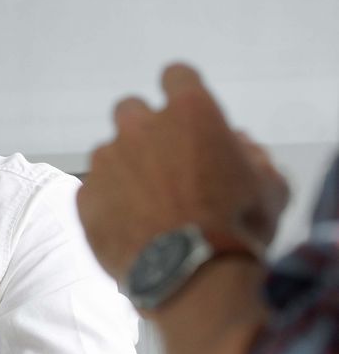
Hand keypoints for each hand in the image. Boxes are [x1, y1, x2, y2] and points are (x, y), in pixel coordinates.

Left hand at [78, 63, 289, 282]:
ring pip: (110, 153)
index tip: (183, 114)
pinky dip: (108, 202)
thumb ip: (251, 155)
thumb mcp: (269, 187)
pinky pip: (94, 190)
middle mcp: (140, 127)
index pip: (176, 76)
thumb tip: (235, 144)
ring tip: (147, 207)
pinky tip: (129, 228)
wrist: (191, 278)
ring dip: (125, 169)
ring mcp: (106, 161)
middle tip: (163, 163)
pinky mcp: (84, 195)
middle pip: (131, 110)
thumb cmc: (239, 228)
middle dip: (145, 130)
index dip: (181, 93)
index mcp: (189, 112)